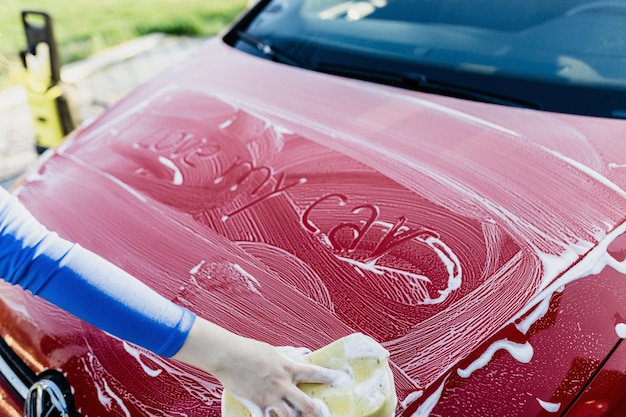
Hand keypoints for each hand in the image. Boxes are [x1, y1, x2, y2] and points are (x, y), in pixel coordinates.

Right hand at [172, 317, 341, 416]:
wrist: (228, 355)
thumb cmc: (249, 350)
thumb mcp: (274, 350)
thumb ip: (290, 354)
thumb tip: (305, 353)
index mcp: (288, 368)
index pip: (315, 373)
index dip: (330, 377)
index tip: (340, 380)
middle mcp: (282, 385)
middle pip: (306, 404)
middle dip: (317, 412)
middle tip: (324, 414)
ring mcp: (270, 397)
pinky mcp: (257, 405)